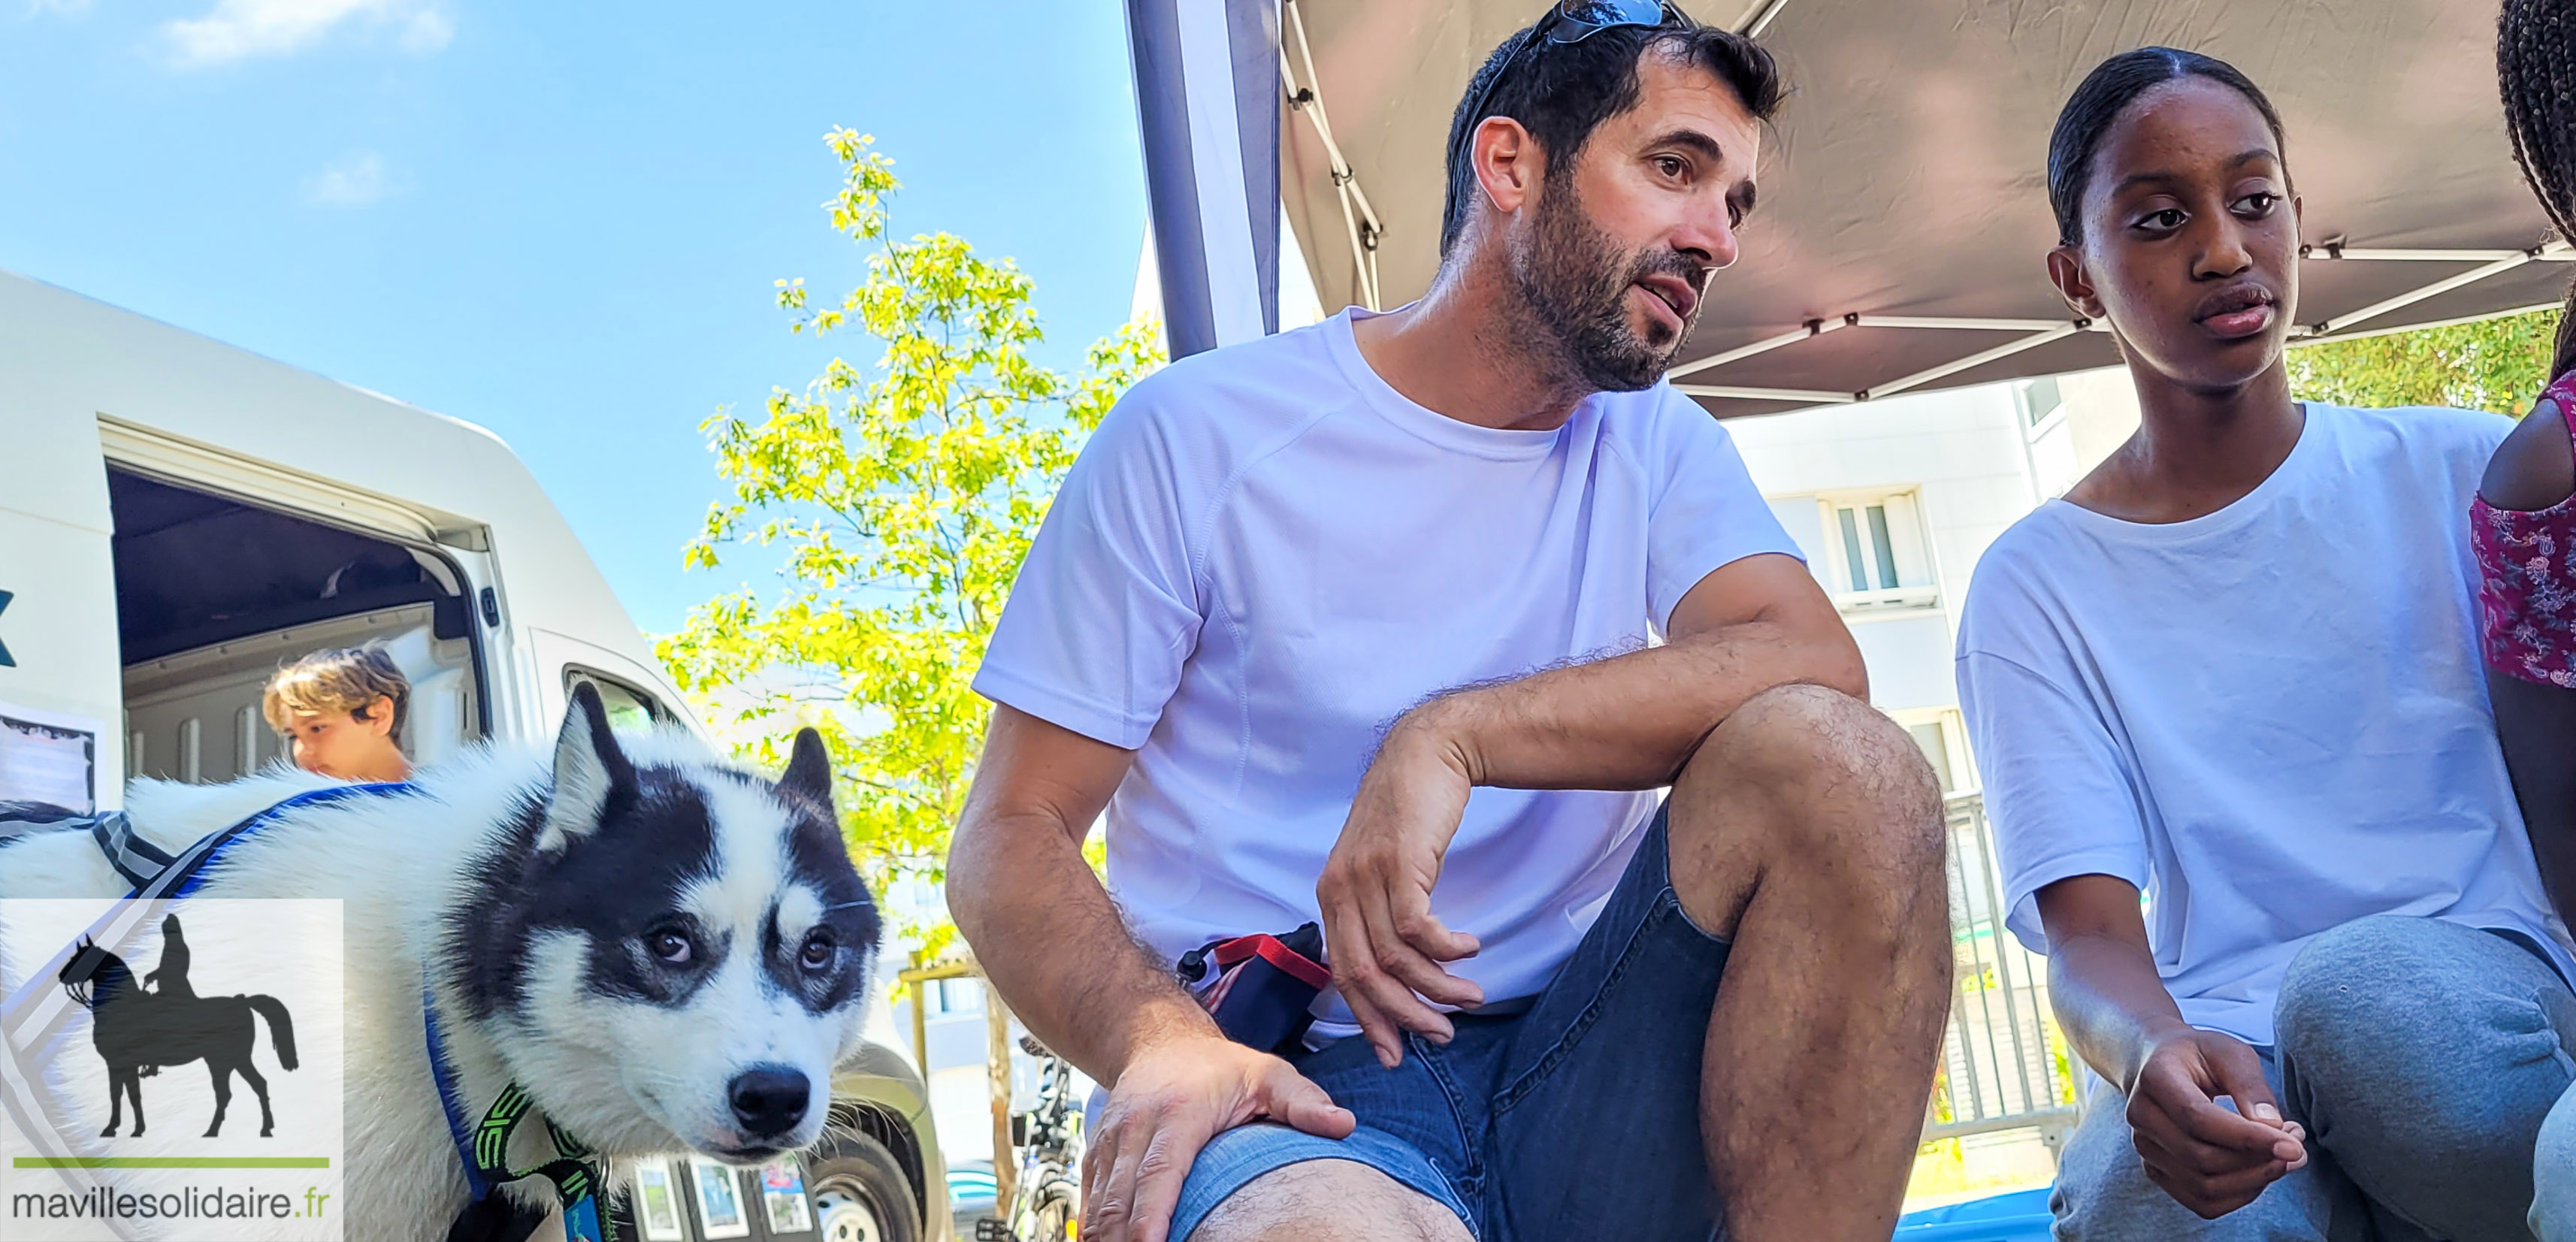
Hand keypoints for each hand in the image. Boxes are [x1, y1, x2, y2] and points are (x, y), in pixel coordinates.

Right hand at [1080, 1032, 1353, 1241]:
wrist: (1159, 1039)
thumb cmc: (1219, 1066)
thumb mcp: (1268, 1073)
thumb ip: (1302, 1102)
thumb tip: (1343, 1124)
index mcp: (1179, 1112)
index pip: (1161, 1171)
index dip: (1150, 1215)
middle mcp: (1137, 1125)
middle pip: (1123, 1195)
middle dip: (1123, 1238)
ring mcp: (1111, 1138)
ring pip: (1100, 1200)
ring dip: (1105, 1236)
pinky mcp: (1098, 1150)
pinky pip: (1089, 1195)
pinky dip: (1093, 1225)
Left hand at [1315, 720, 1485, 1068]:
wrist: (1425, 755)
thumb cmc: (1409, 815)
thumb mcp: (1383, 867)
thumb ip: (1381, 912)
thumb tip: (1398, 968)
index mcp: (1332, 897)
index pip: (1342, 973)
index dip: (1369, 1017)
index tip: (1396, 1051)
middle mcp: (1340, 890)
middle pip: (1364, 975)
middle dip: (1404, 1015)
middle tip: (1442, 1036)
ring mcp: (1366, 876)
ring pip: (1394, 957)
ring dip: (1437, 986)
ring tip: (1472, 998)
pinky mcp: (1398, 863)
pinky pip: (1418, 927)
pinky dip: (1445, 948)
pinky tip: (1469, 949)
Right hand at [2123, 1025, 2308, 1217]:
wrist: (2155, 1063)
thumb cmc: (2198, 1055)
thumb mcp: (2228, 1051)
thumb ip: (2250, 1084)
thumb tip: (2274, 1128)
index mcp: (2155, 1077)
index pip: (2198, 1118)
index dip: (2248, 1137)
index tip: (2293, 1145)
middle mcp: (2141, 1115)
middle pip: (2201, 1158)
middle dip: (2256, 1161)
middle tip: (2296, 1147)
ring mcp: (2145, 1147)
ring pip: (2202, 1186)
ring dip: (2252, 1181)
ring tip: (2283, 1159)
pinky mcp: (2156, 1170)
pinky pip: (2201, 1202)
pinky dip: (2238, 1196)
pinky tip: (2259, 1174)